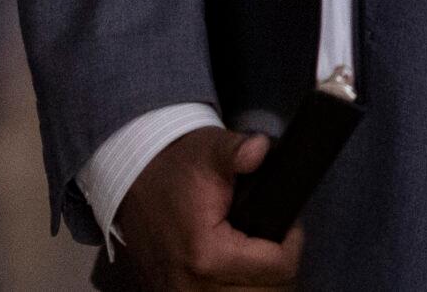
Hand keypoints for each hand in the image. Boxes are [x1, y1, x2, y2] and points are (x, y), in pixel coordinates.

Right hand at [116, 127, 301, 289]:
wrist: (135, 179)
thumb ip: (238, 150)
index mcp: (207, 254)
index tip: (288, 223)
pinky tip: (240, 268)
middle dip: (277, 266)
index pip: (277, 267)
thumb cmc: (178, 165)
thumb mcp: (210, 149)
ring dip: (259, 281)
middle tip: (277, 238)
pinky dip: (236, 288)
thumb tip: (260, 149)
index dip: (291, 241)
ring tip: (262, 253)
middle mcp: (191, 286)